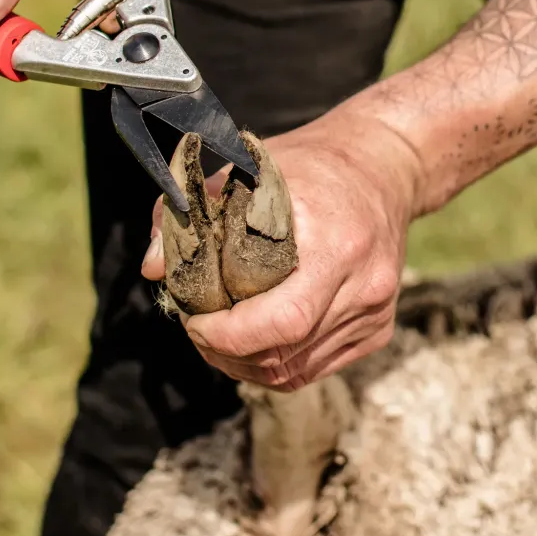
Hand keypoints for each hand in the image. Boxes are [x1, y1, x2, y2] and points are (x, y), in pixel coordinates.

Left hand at [143, 102, 423, 390]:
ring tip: (219, 335)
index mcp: (337, 242)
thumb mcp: (251, 167)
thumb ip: (195, 207)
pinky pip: (316, 368)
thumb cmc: (314, 164)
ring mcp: (376, 312)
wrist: (385, 166)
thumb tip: (151, 266)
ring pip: (297, 371)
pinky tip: (254, 338)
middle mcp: (365, 284)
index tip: (193, 320)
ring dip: (247, 363)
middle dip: (226, 352)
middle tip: (196, 328)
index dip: (228, 335)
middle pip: (285, 354)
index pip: (282, 319)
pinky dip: (277, 362)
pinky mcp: (379, 329)